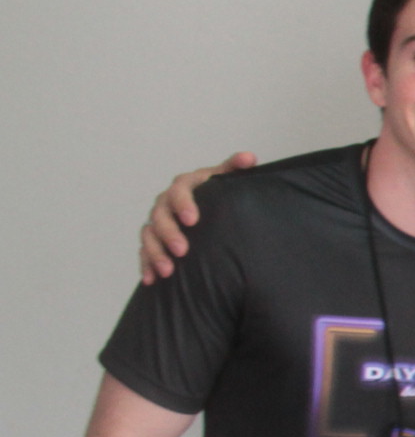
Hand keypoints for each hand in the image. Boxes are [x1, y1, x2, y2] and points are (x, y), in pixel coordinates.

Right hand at [141, 154, 254, 281]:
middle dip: (169, 233)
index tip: (193, 220)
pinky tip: (152, 279)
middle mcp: (165, 203)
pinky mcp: (153, 240)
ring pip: (149, 236)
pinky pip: (144, 252)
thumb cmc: (215, 193)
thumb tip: (249, 157)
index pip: (179, 191)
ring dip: (156, 253)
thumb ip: (233, 168)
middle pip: (160, 216)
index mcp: (183, 186)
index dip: (183, 204)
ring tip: (168, 270)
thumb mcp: (223, 179)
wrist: (203, 207)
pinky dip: (146, 265)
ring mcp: (157, 222)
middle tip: (183, 250)